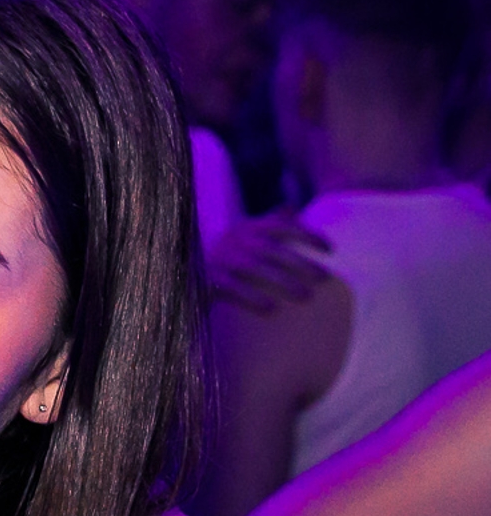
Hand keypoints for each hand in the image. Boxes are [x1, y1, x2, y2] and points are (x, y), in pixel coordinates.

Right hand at [206, 214, 330, 313]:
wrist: (185, 263)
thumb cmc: (229, 250)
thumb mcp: (247, 231)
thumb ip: (271, 220)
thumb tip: (292, 207)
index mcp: (249, 227)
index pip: (283, 226)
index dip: (307, 235)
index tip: (330, 250)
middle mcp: (236, 240)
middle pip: (273, 250)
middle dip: (301, 263)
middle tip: (324, 278)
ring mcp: (222, 259)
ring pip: (256, 268)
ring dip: (283, 281)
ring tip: (306, 296)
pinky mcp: (210, 279)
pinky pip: (233, 288)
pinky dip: (251, 297)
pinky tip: (271, 309)